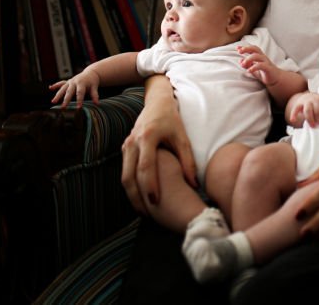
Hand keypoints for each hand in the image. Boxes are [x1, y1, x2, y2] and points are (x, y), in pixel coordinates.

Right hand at [49, 70, 99, 108]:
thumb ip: (95, 95)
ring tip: (53, 102)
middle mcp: (74, 82)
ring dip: (58, 95)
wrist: (90, 73)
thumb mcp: (94, 87)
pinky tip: (50, 88)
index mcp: (81, 83)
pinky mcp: (67, 82)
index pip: (80, 93)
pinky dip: (55, 85)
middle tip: (63, 107)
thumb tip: (97, 103)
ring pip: (62, 89)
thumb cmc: (92, 82)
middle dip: (66, 100)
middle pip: (69, 92)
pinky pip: (60, 83)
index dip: (79, 100)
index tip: (78, 107)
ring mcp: (70, 82)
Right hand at [120, 76, 196, 213]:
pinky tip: (139, 198)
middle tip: (147, 214)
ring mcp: (126, 145)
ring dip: (132, 194)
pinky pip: (124, 171)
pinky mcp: (125, 148)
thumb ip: (188, 160)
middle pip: (129, 175)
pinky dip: (130, 186)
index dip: (150, 186)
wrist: (157, 103)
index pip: (146, 167)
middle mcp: (133, 142)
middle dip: (136, 197)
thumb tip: (194, 184)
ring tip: (143, 211)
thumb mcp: (183, 137)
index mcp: (148, 137)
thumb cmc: (172, 120)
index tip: (156, 203)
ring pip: (124, 175)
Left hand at [238, 44, 281, 85]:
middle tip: (239, 51)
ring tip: (243, 64)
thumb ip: (247, 65)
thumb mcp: (254, 69)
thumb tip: (240, 61)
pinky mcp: (269, 68)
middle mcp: (263, 57)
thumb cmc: (264, 73)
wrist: (276, 79)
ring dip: (248, 59)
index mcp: (259, 56)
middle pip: (255, 48)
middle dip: (247, 48)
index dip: (244, 47)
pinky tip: (249, 70)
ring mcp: (266, 62)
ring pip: (257, 56)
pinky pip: (261, 65)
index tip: (237, 48)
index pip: (252, 48)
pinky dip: (254, 67)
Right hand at [290, 93, 318, 126]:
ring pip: (308, 110)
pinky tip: (293, 120)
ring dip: (310, 119)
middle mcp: (316, 99)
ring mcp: (307, 101)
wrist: (310, 97)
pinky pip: (296, 109)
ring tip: (313, 126)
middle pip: (317, 111)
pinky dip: (294, 114)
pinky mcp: (299, 104)